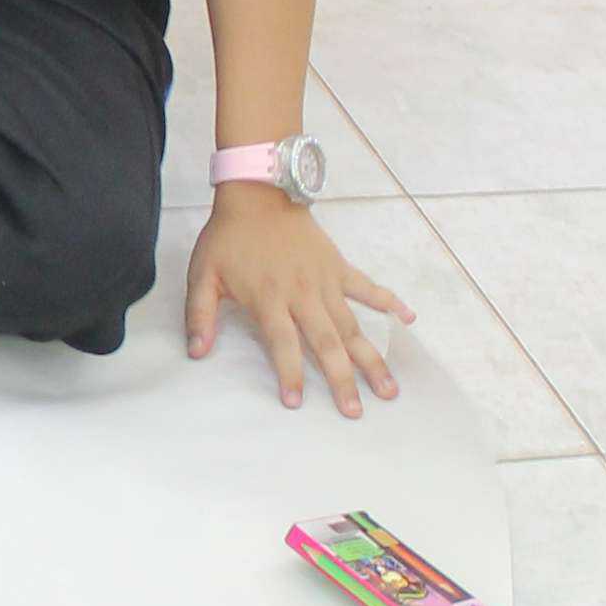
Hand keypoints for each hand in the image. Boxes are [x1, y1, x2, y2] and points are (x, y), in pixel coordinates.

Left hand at [185, 187, 409, 416]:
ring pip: (353, 326)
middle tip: (355, 412)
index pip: (282, 344)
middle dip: (342, 379)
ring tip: (389, 388)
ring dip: (371, 357)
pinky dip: (388, 301)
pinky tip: (409, 319)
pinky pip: (368, 287)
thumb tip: (196, 352)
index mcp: (269, 299)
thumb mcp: (202, 275)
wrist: (258, 193)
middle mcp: (302, 294)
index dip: (289, 373)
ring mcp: (326, 281)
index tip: (296, 402)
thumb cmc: (228, 238)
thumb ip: (200, 315)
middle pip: (326, 343)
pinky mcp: (338, 267)